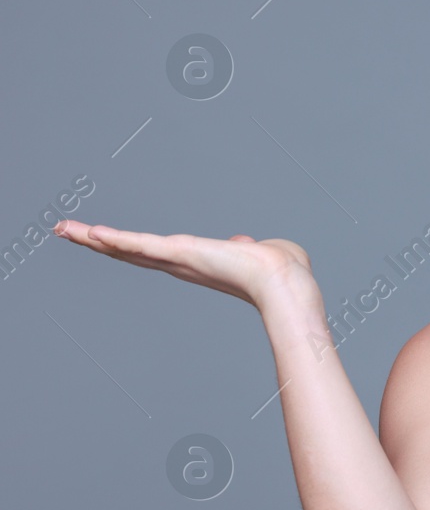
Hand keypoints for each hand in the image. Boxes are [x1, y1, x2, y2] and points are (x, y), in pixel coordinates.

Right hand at [52, 219, 319, 310]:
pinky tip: (89, 232)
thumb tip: (242, 241)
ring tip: (65, 229)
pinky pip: (141, 245)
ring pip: (128, 248)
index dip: (128, 248)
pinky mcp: (181, 253)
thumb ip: (244, 246)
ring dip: (94, 238)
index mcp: (197, 263)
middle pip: (130, 251)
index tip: (105, 241)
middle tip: (67, 231)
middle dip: (98, 242)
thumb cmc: (282, 270)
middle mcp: (182, 265)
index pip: (153, 254)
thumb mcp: (258, 251)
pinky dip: (115, 238)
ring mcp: (179, 260)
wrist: (285, 280)